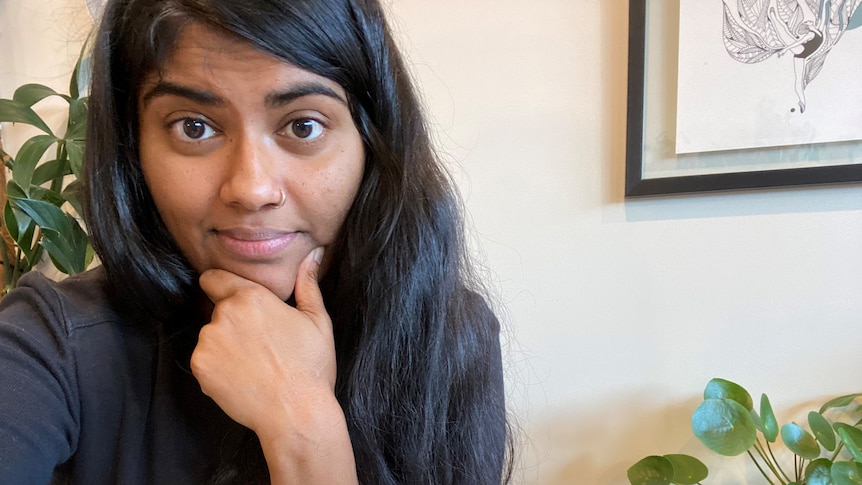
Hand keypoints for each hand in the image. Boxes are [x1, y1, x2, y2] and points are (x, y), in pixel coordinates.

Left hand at [190, 247, 336, 433]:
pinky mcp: (200, 368)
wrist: (296, 413)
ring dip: (224, 346)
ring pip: (211, 337)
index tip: (233, 300)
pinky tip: (243, 379)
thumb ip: (308, 284)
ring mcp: (208, 342)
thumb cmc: (310, 367)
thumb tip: (313, 254)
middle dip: (233, 323)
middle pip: (217, 311)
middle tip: (260, 344)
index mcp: (250, 297)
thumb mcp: (317, 321)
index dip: (221, 287)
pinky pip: (205, 361)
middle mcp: (223, 314)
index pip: (214, 278)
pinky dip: (217, 368)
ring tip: (253, 365)